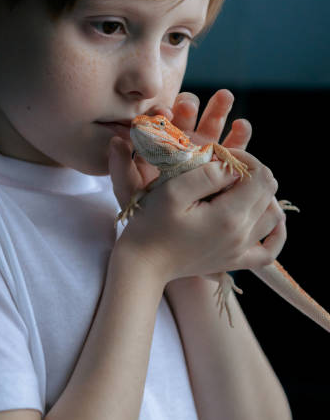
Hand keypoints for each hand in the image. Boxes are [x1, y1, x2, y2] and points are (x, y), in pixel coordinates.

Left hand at [109, 89, 249, 209]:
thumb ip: (120, 168)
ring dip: (219, 108)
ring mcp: (206, 150)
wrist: (172, 232)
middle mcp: (183, 142)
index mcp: (159, 144)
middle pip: (188, 115)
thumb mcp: (130, 191)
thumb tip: (115, 142)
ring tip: (224, 97)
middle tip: (189, 105)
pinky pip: (235, 146)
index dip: (162, 113)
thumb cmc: (147, 210)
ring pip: (213, 124)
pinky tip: (242, 126)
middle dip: (189, 105)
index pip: (160, 121)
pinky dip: (240, 134)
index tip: (163, 113)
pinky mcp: (226, 163)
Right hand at [148, 89, 286, 271]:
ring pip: (273, 216)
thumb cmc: (152, 225)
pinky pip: (270, 251)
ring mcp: (240, 251)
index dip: (245, 158)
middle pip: (268, 192)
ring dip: (262, 195)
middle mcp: (242, 235)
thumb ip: (206, 175)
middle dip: (249, 172)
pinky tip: (268, 221)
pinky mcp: (234, 262)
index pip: (261, 176)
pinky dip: (276, 233)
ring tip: (237, 187)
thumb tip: (233, 167)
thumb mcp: (173, 191)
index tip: (219, 156)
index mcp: (229, 215)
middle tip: (222, 167)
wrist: (143, 264)